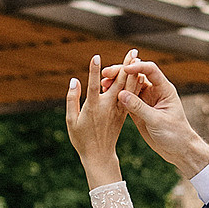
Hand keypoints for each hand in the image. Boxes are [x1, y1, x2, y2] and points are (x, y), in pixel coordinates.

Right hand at [65, 50, 133, 185]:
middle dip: (125, 65)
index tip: (96, 56)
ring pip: (127, 87)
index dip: (94, 71)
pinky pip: (130, 96)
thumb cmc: (82, 139)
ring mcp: (117, 110)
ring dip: (132, 71)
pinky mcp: (123, 114)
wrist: (100, 156)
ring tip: (136, 57)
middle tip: (132, 51)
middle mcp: (108, 107)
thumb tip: (74, 80)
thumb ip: (72, 100)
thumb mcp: (71, 121)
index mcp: (93, 108)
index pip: (94, 85)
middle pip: (118, 83)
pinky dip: (134, 84)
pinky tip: (137, 74)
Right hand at [114, 60, 208, 180]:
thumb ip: (139, 107)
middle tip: (106, 74)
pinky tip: (105, 94)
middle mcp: (154, 91)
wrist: (177, 149)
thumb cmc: (175, 133)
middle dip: (121, 73)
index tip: (124, 70)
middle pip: (136, 75)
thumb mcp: (157, 120)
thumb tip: (121, 94)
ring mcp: (145, 100)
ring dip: (116, 84)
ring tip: (103, 83)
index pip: (150, 70)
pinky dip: (116, 96)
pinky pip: (126, 99)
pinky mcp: (138, 110)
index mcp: (164, 89)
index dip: (137, 67)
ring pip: (129, 87)